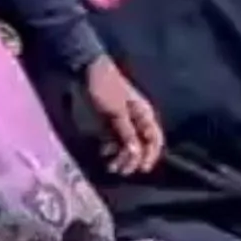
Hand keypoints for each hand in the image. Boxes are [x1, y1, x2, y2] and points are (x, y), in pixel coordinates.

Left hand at [84, 58, 165, 174]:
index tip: (141, 169)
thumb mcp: (115, 112)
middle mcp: (137, 118)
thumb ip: (126, 132)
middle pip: (141, 143)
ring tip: (110, 166)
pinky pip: (115, 136)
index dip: (150, 156)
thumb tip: (136, 153)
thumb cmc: (105, 88)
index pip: (154, 140)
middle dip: (132, 158)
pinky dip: (111, 146)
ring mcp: (124, 118)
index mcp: (144, 114)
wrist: (87, 69)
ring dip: (120, 154)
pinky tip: (104, 152)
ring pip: (127, 142)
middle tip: (120, 170)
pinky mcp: (111, 118)